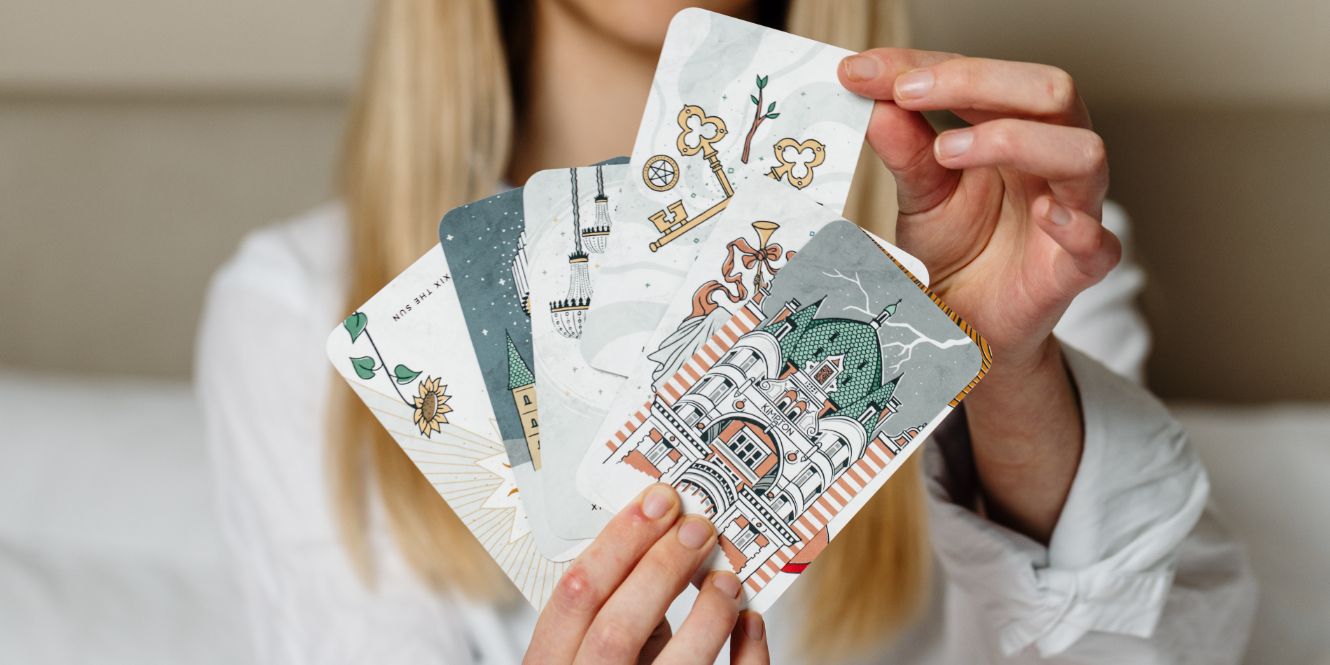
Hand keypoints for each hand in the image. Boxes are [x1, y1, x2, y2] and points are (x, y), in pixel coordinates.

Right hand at [525, 484, 769, 663]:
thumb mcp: (585, 656)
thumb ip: (609, 618)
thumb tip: (657, 545)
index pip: (574, 598)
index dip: (618, 542)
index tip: (656, 501)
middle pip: (617, 629)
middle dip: (661, 568)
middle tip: (698, 526)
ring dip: (707, 613)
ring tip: (727, 578)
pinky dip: (746, 655)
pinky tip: (750, 623)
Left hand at [839, 48, 1118, 370]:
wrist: (967, 327)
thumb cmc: (956, 250)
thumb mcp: (920, 194)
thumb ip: (904, 149)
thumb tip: (874, 100)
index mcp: (1015, 128)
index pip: (983, 76)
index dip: (925, 66)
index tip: (864, 71)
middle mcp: (1051, 158)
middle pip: (1048, 91)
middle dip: (975, 82)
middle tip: (906, 93)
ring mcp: (1073, 210)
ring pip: (1082, 151)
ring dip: (1015, 139)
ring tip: (948, 150)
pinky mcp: (1077, 270)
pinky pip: (1098, 242)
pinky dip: (1074, 224)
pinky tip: (1041, 213)